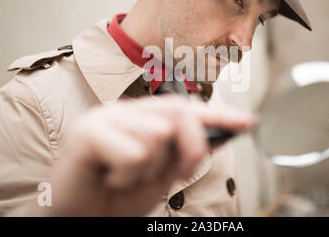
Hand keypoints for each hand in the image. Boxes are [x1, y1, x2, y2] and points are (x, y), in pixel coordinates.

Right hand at [40, 95, 255, 215]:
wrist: (80, 219)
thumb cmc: (117, 197)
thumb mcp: (162, 175)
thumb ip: (186, 151)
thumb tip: (222, 132)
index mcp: (144, 118)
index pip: (188, 109)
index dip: (220, 115)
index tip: (248, 122)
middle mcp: (126, 111)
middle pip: (179, 114)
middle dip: (190, 150)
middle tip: (175, 173)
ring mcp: (105, 117)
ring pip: (158, 135)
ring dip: (146, 172)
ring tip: (124, 178)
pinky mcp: (87, 131)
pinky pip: (134, 152)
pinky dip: (127, 176)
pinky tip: (109, 178)